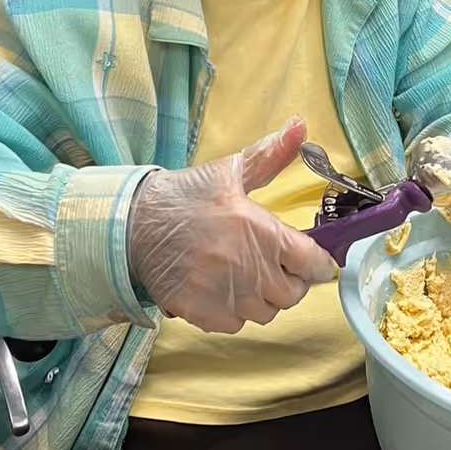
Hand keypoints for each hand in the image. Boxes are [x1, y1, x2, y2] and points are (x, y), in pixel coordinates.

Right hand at [128, 116, 337, 333]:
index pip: (313, 263)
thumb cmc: (182, 197)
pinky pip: (236, 324)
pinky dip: (234, 311)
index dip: (318, 262)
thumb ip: (270, 156)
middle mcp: (250, 269)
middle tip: (275, 265)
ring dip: (263, 297)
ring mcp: (226, 294)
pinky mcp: (203, 313)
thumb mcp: (228, 171)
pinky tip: (223, 289)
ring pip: (266, 312)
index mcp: (262, 232)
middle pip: (293, 293)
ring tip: (246, 275)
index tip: (314, 260)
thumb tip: (299, 126)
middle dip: (290, 280)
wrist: (132, 224)